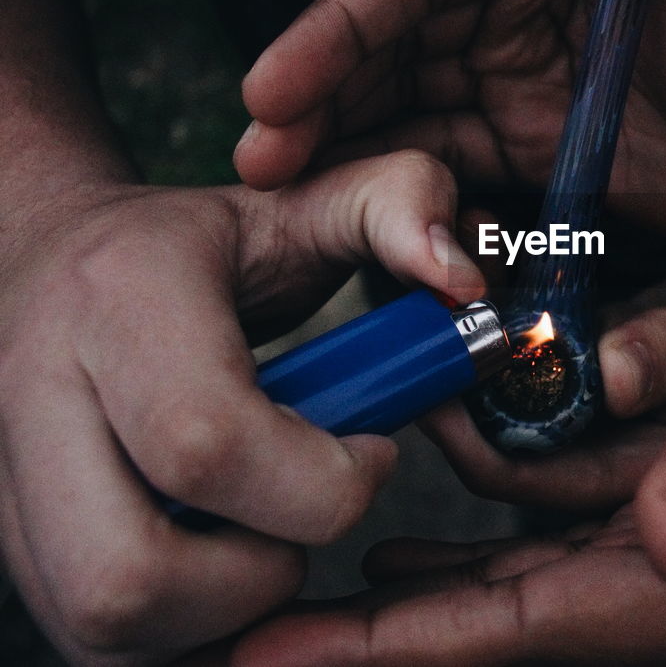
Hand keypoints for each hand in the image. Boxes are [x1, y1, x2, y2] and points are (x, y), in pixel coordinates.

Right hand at [0, 151, 482, 664]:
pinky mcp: (16, 544)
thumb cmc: (192, 248)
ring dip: (223, 609)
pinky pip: (98, 644)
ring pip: (109, 627)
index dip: (320, 481)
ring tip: (265, 529)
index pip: (208, 444)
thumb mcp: (301, 201)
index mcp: (120, 303)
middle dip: (259, 575)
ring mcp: (8, 485)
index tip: (371, 452)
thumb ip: (397, 205)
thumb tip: (463, 277)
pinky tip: (225, 561)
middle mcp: (36, 400)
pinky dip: (186, 629)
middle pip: (131, 575)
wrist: (44, 262)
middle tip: (309, 516)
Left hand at [230, 262, 665, 664]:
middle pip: (505, 623)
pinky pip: (562, 528)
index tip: (285, 655)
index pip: (544, 624)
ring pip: (520, 573)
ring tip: (306, 549)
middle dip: (374, 638)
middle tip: (239, 636)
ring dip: (415, 576)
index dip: (413, 648)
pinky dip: (482, 527)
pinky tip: (418, 523)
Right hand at [234, 0, 665, 259]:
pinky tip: (359, 212)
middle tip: (256, 150)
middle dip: (321, 93)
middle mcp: (524, 3)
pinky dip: (409, 188)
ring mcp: (530, 83)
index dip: (339, 24)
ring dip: (345, 144)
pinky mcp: (547, 156)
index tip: (276, 82)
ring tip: (279, 187)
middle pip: (396, 43)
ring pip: (414, 108)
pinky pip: (460, 167)